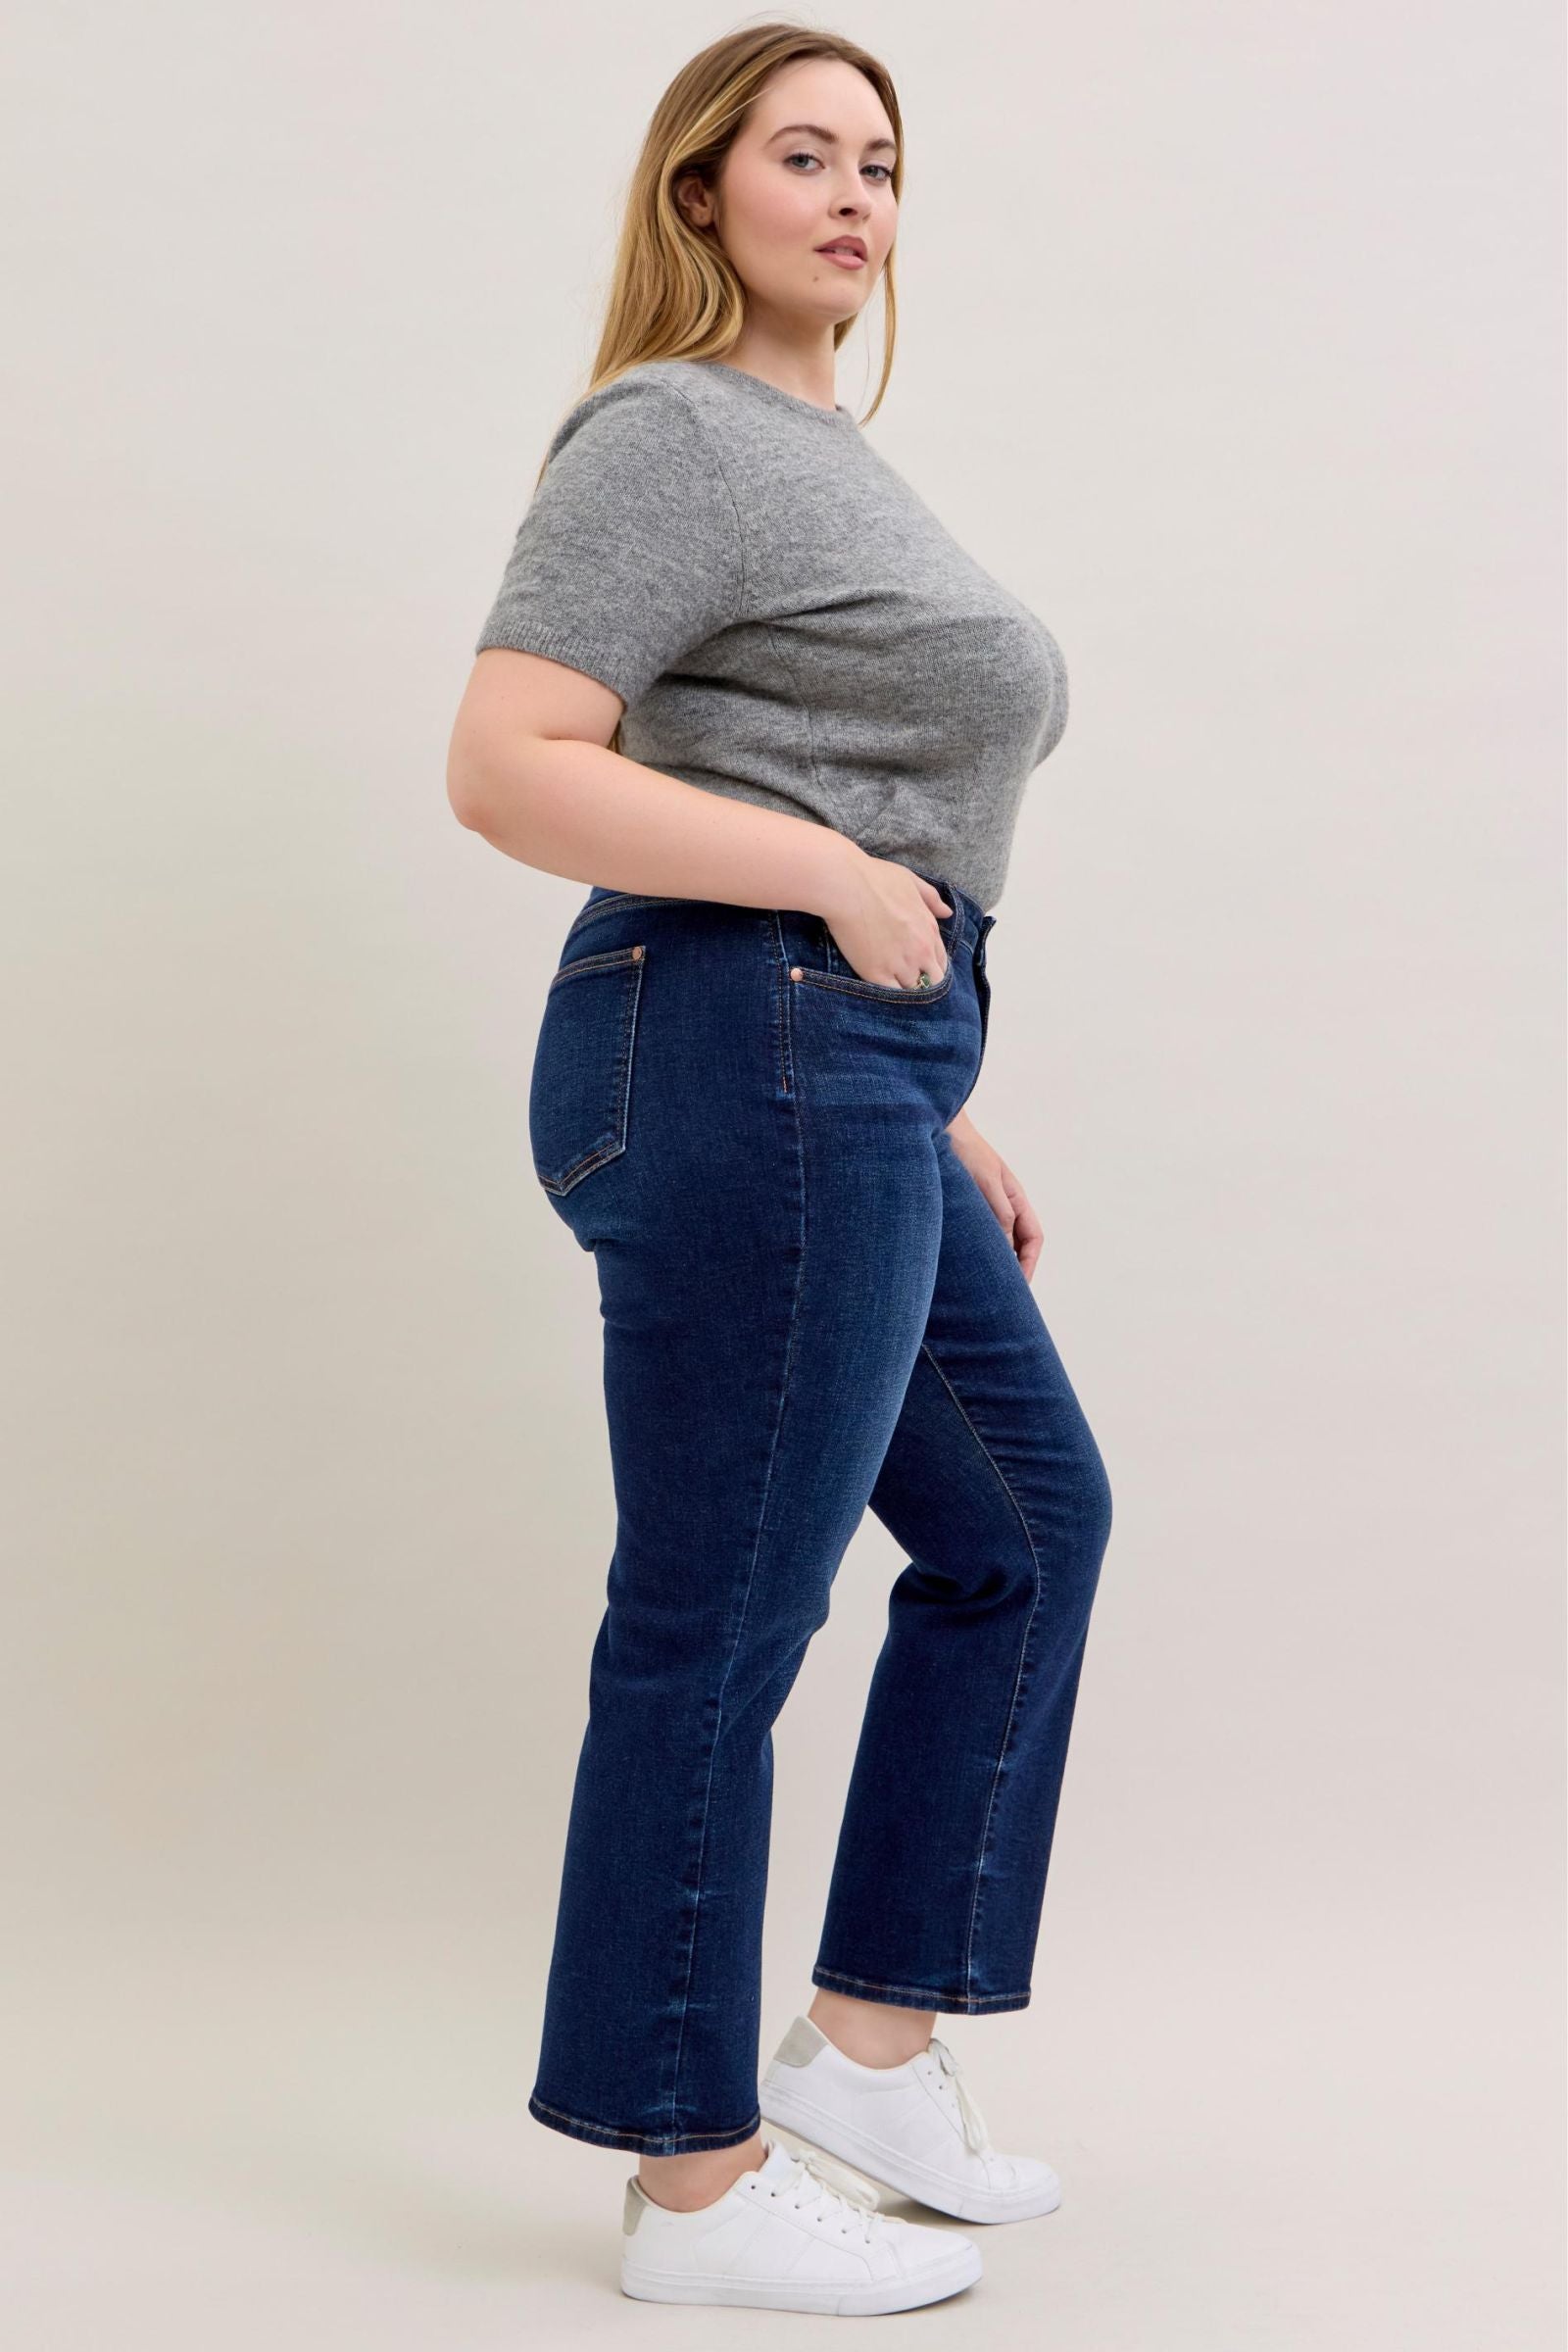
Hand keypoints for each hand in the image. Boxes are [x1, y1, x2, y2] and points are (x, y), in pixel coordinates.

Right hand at [816, 854, 951, 989]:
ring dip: (904, 990)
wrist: (847, 886)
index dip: (931, 967)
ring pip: (913, 991)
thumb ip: (931, 898)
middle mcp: (920, 951)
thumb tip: (947, 912)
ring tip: (891, 987)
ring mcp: (901, 964)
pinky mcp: (877, 975)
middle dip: (923, 983)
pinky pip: (891, 996)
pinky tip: (880, 993)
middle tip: (906, 982)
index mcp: (929, 929)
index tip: (919, 968)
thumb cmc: (875, 878)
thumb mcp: (910, 881)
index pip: (941, 960)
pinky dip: (888, 997)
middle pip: (932, 981)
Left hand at [945, 1108, 1042, 1279]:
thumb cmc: (964, 1150)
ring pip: (998, 1239)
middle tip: (1001, 1294)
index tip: (1019, 1286)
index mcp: (1016, 1197)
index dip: (1029, 1264)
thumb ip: (999, 1213)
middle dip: (1014, 1268)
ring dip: (995, 1260)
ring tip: (982, 1284)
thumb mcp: (986, 1183)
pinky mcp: (965, 1204)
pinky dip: (977, 1249)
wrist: (937, 1128)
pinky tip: (962, 1262)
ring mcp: (985, 1203)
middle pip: (1018, 1243)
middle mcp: (1004, 1202)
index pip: (1033, 1238)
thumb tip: (1008, 1246)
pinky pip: (978, 1232)